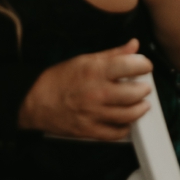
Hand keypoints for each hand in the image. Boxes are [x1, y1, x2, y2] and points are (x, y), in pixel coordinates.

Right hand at [17, 40, 152, 140]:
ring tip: (141, 104)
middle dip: (144, 89)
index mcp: (96, 71)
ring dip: (139, 109)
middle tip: (144, 86)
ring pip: (128, 115)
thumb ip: (113, 54)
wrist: (34, 101)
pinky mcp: (88, 131)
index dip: (144, 65)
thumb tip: (134, 45)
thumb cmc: (59, 79)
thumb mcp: (86, 59)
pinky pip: (114, 134)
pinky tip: (126, 121)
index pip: (131, 66)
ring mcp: (93, 114)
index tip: (145, 66)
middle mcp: (96, 93)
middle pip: (135, 93)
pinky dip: (124, 129)